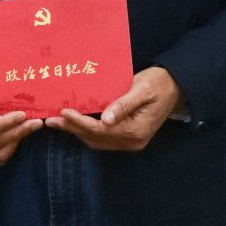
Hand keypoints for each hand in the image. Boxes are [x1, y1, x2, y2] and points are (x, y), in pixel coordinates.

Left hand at [50, 67, 184, 152]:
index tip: (63, 112)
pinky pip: (102, 138)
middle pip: (96, 138)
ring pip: (97, 140)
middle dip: (72, 129)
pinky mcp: (127, 136)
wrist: (175, 88)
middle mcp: (131, 141)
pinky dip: (86, 131)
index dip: (80, 122)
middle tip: (50, 120)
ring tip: (56, 122)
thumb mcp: (142, 90)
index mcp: (135, 131)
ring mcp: (129, 142)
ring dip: (76, 131)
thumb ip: (124, 104)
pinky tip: (74, 122)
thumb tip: (105, 119)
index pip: (101, 130)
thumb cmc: (159, 84)